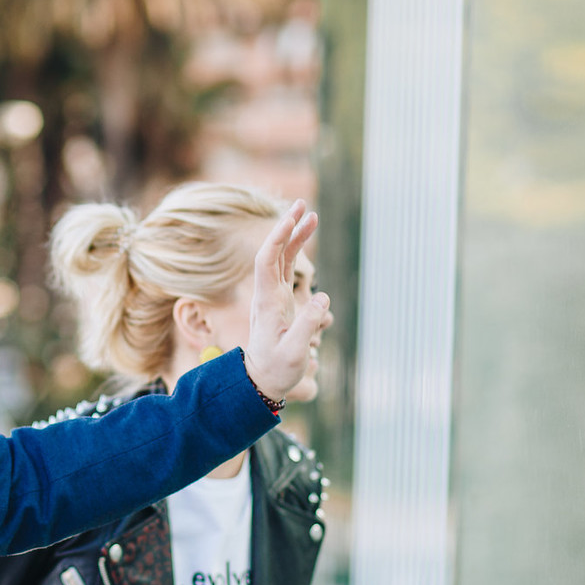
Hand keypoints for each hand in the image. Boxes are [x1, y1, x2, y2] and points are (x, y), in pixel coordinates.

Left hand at [244, 200, 331, 401]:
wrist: (261, 381)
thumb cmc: (277, 370)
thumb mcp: (294, 353)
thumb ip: (307, 325)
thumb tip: (322, 297)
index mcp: (267, 303)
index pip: (267, 261)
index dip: (278, 237)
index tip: (292, 218)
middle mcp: (267, 295)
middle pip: (274, 252)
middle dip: (286, 227)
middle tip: (302, 204)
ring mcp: (272, 297)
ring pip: (281, 258)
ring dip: (293, 236)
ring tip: (311, 214)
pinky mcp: (280, 302)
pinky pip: (286, 270)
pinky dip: (295, 252)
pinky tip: (306, 241)